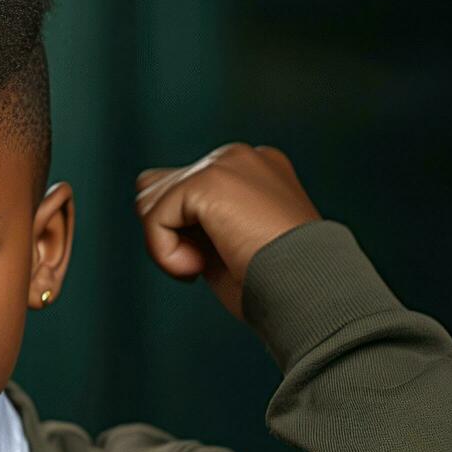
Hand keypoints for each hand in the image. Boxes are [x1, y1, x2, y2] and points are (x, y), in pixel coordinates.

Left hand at [133, 142, 321, 322]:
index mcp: (251, 170)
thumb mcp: (223, 243)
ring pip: (152, 202)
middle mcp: (239, 158)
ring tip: (202, 267)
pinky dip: (165, 253)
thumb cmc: (273, 283)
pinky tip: (196, 269)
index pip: (181, 186)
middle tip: (206, 265)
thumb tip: (142, 190)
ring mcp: (226, 164)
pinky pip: (155, 217)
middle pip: (158, 189)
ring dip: (166, 246)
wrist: (309, 294)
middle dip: (169, 235)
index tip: (217, 261)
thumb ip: (187, 216)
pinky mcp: (210, 181)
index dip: (180, 232)